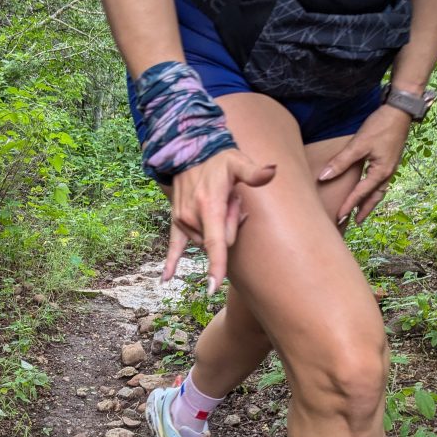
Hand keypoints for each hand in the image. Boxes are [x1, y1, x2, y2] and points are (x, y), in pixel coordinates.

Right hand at [162, 149, 275, 291]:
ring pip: (207, 241)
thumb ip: (253, 171)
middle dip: (231, 225)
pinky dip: (170, 262)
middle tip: (231, 199)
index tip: (213, 285)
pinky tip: (165, 279)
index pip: (216, 242)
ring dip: (216, 228)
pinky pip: (174, 246)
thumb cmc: (219, 159)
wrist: (190, 151)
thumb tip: (272, 171)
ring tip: (219, 202)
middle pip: (220, 242)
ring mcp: (182, 220)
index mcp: (209, 207)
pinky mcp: (177, 221)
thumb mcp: (238, 161)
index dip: (217, 265)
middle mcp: (192, 217)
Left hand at [318, 105, 411, 224]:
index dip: (349, 205)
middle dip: (364, 210)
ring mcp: (390, 166)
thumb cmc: (380, 126)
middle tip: (354, 222)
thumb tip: (324, 177)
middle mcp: (388, 172)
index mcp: (381, 172)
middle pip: (374, 197)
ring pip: (379, 190)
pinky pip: (381, 181)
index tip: (339, 217)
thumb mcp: (358, 144)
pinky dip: (374, 190)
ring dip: (370, 201)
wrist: (399, 111)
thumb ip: (340, 162)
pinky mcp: (389, 159)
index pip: (361, 194)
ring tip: (362, 211)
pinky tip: (369, 188)